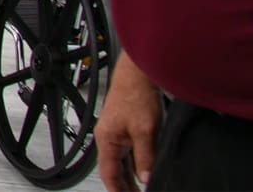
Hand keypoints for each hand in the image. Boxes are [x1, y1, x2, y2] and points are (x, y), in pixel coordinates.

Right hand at [96, 55, 160, 190]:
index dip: (117, 190)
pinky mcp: (127, 127)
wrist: (139, 73)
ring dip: (131, 176)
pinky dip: (137, 163)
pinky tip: (145, 169)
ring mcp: (118, 132)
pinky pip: (130, 152)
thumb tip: (146, 178)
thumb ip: (145, 157)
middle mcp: (109, 137)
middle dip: (125, 186)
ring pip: (123, 161)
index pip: (109, 174)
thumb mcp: (145, 131)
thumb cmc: (136, 94)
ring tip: (142, 189)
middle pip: (115, 169)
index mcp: (106, 140)